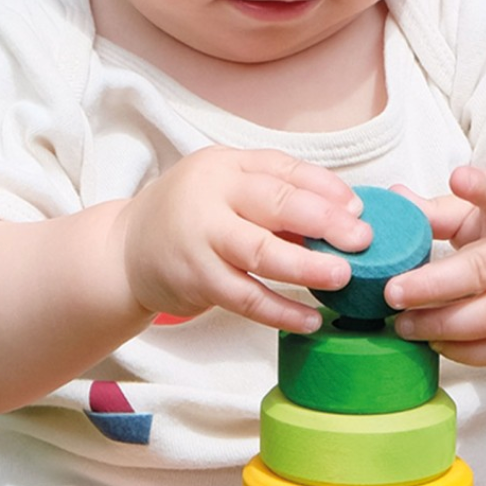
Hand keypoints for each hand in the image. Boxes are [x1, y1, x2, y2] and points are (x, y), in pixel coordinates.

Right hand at [117, 146, 370, 330]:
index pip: (284, 170)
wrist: (123, 250)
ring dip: (306, 266)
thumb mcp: (227, 190)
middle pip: (275, 203)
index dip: (326, 189)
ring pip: (260, 252)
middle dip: (325, 221)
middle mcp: (212, 195)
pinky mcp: (195, 280)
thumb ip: (276, 197)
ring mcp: (201, 238)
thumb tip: (346, 214)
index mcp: (228, 166)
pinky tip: (310, 320)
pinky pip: (245, 298)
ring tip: (342, 278)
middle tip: (362, 240)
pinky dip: (280, 311)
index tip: (359, 209)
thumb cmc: (193, 218)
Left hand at [383, 165, 485, 365]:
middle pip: (484, 271)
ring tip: (404, 325)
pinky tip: (434, 343)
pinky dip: (465, 353)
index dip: (482, 188)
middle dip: (433, 286)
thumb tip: (395, 199)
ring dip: (442, 326)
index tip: (459, 177)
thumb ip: (443, 208)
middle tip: (392, 293)